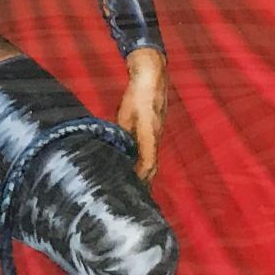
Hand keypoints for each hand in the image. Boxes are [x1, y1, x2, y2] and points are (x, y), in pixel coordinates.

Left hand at [117, 47, 167, 185]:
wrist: (152, 75)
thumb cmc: (137, 94)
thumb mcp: (125, 114)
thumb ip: (122, 133)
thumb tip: (116, 148)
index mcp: (149, 134)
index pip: (149, 164)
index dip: (142, 179)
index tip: (134, 191)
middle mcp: (156, 136)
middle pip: (152, 166)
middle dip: (145, 182)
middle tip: (136, 198)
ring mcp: (158, 132)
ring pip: (153, 158)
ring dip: (146, 173)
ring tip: (137, 188)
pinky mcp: (155, 128)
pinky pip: (151, 149)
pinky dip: (146, 161)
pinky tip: (138, 165)